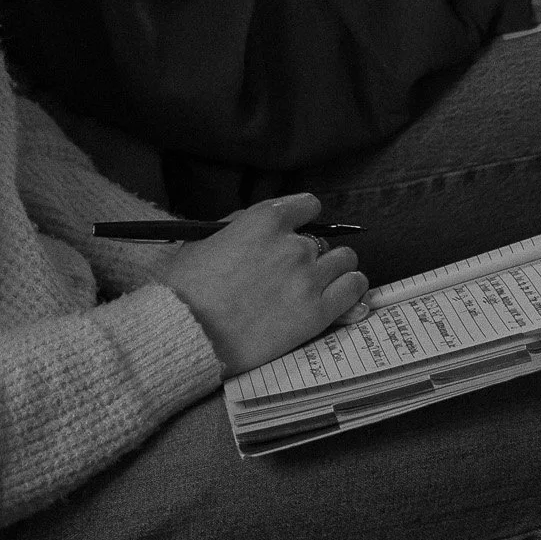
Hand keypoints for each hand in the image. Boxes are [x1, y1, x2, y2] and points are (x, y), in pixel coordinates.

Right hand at [156, 193, 367, 377]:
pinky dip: (352, 289)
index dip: (304, 220)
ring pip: (346, 261)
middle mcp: (294, 245)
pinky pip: (354, 288)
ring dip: (335, 270)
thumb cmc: (186, 289)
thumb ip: (241, 225)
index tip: (299, 232)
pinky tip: (340, 296)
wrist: (186, 333)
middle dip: (313, 254)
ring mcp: (309, 278)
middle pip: (325, 240)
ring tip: (320, 285)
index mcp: (266, 220)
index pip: (309, 206)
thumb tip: (264, 224)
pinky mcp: (317, 312)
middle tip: (296, 273)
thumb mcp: (205, 239)